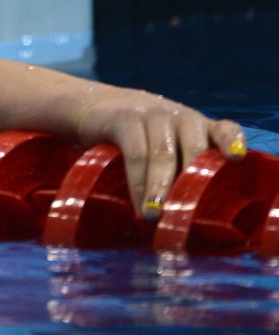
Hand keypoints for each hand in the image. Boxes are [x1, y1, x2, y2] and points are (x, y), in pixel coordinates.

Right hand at [71, 86, 245, 218]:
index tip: (235, 158)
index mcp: (200, 127)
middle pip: (194, 149)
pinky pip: (136, 152)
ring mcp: (154, 113)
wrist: (99, 108)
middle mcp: (182, 117)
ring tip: (154, 218)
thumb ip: (184, 174)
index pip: (225, 129)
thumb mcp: (169, 149)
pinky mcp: (125, 117)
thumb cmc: (143, 141)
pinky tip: (138, 205)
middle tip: (184, 218)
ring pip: (163, 153)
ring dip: (160, 189)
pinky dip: (138, 182)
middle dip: (191, 185)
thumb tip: (194, 226)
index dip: (231, 142)